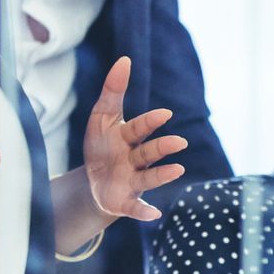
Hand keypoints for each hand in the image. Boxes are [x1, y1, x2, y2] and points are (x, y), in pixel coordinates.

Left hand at [81, 56, 187, 224]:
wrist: (93, 183)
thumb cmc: (102, 146)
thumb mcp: (101, 117)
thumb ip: (113, 91)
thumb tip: (124, 60)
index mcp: (129, 138)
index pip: (139, 128)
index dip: (150, 122)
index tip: (165, 114)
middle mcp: (134, 160)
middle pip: (149, 152)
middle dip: (163, 147)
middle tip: (180, 142)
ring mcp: (131, 181)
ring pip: (148, 178)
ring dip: (163, 175)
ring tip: (179, 170)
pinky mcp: (124, 202)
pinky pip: (135, 207)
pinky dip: (144, 211)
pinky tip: (154, 214)